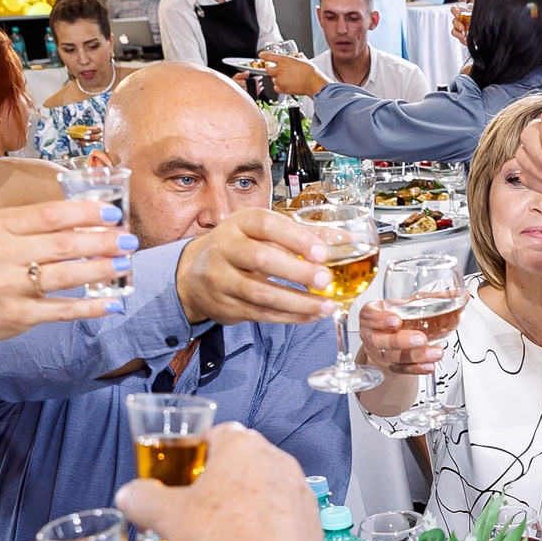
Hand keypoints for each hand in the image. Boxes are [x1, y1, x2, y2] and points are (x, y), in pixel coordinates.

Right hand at [0, 199, 129, 358]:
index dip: (86, 213)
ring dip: (101, 269)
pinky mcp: (18, 315)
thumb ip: (32, 228)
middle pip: (63, 244)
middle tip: (128, 240)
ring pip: (66, 275)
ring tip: (123, 264)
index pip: (50, 214)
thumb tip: (85, 221)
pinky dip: (90, 307)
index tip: (113, 213)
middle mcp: (2, 254)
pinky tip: (112, 303)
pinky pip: (62, 310)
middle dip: (102, 241)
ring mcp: (9, 286)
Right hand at [117, 424, 321, 540]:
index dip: (194, 454)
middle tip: (198, 508)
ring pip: (264, 490)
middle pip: (241, 463)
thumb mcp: (166, 516)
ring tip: (223, 534)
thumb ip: (142, 499)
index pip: (215, 435)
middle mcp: (276, 460)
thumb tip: (130, 496)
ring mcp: (299, 490)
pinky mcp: (312, 520)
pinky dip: (267, 528)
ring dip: (245, 505)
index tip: (183, 474)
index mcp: (241, 445)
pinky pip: (283, 517)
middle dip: (219, 482)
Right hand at [176, 208, 341, 326]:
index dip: (296, 238)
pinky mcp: (225, 305)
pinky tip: (310, 316)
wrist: (195, 272)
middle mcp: (225, 248)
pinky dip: (289, 317)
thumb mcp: (263, 231)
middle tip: (326, 280)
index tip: (322, 252)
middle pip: (262, 259)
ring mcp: (221, 279)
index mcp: (239, 223)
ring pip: (261, 293)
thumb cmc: (240, 246)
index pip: (267, 225)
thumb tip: (346, 240)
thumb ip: (303, 234)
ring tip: (326, 306)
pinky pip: (260, 314)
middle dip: (297, 272)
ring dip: (298, 302)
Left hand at [257, 53, 329, 96]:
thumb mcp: (304, 60)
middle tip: (276, 71)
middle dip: (270, 70)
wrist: (313, 83)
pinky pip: (276, 88)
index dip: (264, 56)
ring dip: (277, 79)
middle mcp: (280, 70)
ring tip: (285, 79)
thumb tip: (299, 56)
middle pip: (267, 70)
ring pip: (272, 80)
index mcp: (284, 61)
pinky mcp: (282, 89)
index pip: (269, 56)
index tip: (261, 55)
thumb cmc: (310, 72)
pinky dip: (279, 87)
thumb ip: (299, 57)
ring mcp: (280, 80)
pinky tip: (285, 85)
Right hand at [356, 298, 442, 374]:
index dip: (381, 319)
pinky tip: (430, 365)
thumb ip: (434, 298)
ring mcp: (381, 353)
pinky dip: (417, 369)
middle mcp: (373, 335)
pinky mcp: (391, 367)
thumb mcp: (408, 303)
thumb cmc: (397, 316)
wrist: (390, 337)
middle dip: (401, 341)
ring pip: (394, 357)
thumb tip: (462, 295)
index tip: (396, 320)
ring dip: (416, 356)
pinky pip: (403, 370)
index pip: (370, 316)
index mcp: (372, 315)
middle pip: (381, 341)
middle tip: (420, 338)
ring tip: (436, 352)